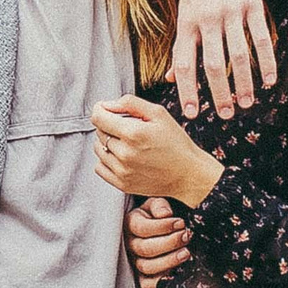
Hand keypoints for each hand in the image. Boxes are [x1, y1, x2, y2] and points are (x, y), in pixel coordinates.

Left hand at [92, 96, 221, 205]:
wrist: (188, 174)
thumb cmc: (176, 143)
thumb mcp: (159, 114)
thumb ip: (130, 103)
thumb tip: (106, 105)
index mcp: (133, 133)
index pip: (98, 117)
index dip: (100, 109)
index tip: (106, 110)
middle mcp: (125, 154)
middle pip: (99, 132)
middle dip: (109, 125)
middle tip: (128, 128)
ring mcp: (122, 171)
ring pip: (99, 149)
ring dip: (107, 143)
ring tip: (127, 143)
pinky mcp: (122, 184)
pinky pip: (100, 168)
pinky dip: (107, 160)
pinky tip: (122, 157)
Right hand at [127, 199, 190, 287]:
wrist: (160, 228)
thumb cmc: (159, 215)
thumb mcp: (157, 204)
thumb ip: (159, 205)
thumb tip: (165, 214)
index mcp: (131, 223)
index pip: (141, 228)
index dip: (163, 226)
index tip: (181, 223)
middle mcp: (130, 244)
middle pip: (145, 248)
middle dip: (170, 243)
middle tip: (186, 236)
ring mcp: (134, 262)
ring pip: (147, 267)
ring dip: (169, 261)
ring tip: (186, 252)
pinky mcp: (142, 277)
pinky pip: (147, 284)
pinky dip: (161, 279)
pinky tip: (177, 270)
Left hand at [171, 0, 277, 117]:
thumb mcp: (184, 13)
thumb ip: (180, 46)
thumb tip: (169, 79)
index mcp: (186, 23)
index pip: (183, 63)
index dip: (186, 89)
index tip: (192, 113)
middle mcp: (207, 18)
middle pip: (212, 64)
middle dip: (218, 93)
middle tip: (224, 116)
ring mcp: (231, 12)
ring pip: (237, 55)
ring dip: (242, 84)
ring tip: (245, 104)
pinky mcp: (253, 5)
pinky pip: (260, 39)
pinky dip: (265, 63)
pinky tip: (267, 81)